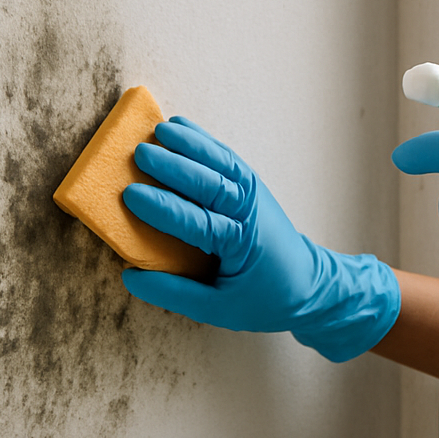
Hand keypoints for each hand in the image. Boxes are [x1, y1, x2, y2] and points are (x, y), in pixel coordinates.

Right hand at [121, 117, 398, 362]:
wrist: (308, 285)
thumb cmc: (260, 300)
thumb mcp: (217, 310)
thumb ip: (174, 293)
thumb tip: (130, 277)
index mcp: (240, 245)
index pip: (199, 222)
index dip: (164, 209)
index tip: (130, 195)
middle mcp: (249, 212)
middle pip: (211, 183)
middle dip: (174, 166)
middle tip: (139, 154)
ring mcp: (254, 194)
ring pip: (221, 162)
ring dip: (190, 144)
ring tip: (158, 130)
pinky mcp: (253, 185)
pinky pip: (227, 157)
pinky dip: (204, 141)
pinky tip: (181, 127)